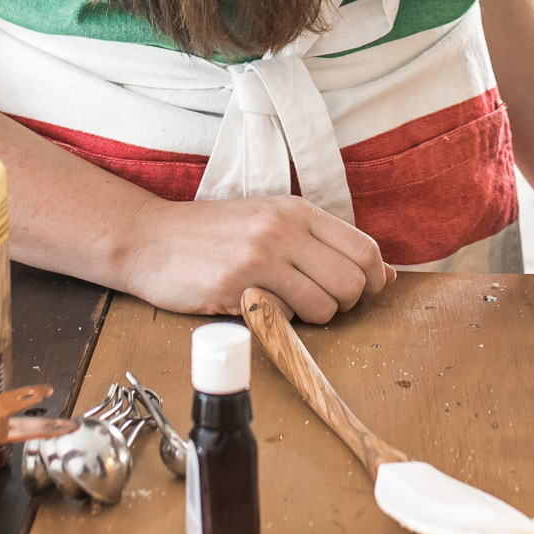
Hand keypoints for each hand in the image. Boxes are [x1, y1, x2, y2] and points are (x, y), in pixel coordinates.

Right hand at [119, 192, 392, 322]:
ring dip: (313, 319)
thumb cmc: (212, 235)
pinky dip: (280, 323)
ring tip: (287, 308)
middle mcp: (284, 227)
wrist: (149, 238)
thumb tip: (383, 275)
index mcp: (297, 210)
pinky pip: (284, 317)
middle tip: (320, 306)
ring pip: (324, 305)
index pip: (365, 249)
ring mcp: (261, 255)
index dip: (371, 281)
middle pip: (353, 281)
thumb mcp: (271, 222)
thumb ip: (322, 244)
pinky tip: (258, 309)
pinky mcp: (237, 284)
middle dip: (346, 305)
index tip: (358, 294)